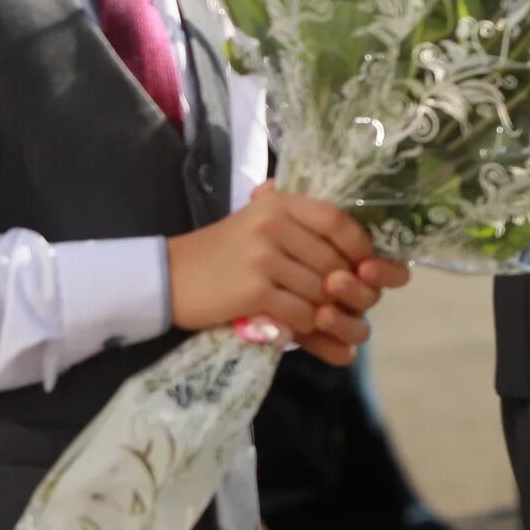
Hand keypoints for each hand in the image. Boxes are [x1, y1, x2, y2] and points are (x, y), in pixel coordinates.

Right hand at [168, 185, 407, 364]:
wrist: (166, 277)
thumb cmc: (221, 253)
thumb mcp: (259, 224)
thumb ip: (303, 228)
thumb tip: (363, 253)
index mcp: (280, 204)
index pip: (338, 220)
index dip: (359, 246)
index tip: (362, 265)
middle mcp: (273, 225)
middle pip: (334, 261)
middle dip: (345, 287)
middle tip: (341, 301)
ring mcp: (263, 258)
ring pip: (321, 290)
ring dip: (324, 309)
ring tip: (317, 315)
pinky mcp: (252, 291)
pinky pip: (300, 312)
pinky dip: (303, 324)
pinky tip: (292, 325)